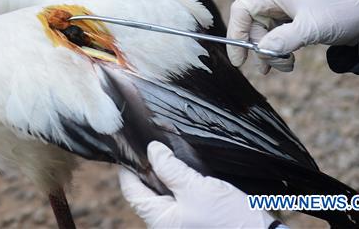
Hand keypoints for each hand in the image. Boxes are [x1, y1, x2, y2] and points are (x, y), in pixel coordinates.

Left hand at [119, 142, 275, 228]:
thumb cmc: (229, 220)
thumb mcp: (196, 188)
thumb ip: (170, 169)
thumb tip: (152, 150)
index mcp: (159, 219)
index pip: (131, 189)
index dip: (128, 165)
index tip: (130, 143)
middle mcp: (167, 221)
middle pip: (146, 188)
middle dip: (149, 164)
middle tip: (152, 139)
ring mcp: (182, 219)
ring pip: (164, 189)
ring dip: (166, 169)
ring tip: (169, 146)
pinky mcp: (197, 215)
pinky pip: (181, 194)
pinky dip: (181, 178)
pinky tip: (186, 162)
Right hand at [227, 0, 358, 72]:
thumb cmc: (342, 13)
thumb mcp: (311, 28)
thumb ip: (284, 39)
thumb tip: (261, 51)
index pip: (242, 10)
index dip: (237, 33)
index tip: (239, 58)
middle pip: (253, 25)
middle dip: (262, 48)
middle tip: (274, 65)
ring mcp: (284, 8)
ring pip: (265, 34)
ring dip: (272, 52)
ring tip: (287, 65)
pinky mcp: (293, 19)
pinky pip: (276, 36)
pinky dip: (279, 50)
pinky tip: (288, 61)